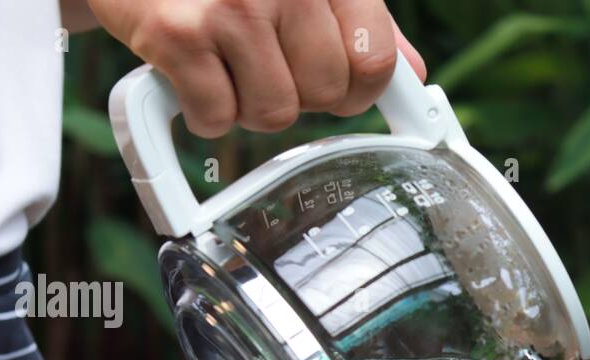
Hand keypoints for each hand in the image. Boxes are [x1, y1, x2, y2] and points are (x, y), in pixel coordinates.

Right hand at [88, 0, 425, 136]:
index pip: (375, 65)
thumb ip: (361, 21)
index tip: (338, 85)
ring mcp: (232, 7)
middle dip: (298, 94)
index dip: (356, 89)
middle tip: (262, 60)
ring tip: (225, 59)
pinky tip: (192, 69)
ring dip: (248, 103)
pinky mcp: (179, 35)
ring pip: (274, 114)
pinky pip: (217, 118)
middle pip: (326, 95)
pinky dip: (202, 110)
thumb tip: (410, 75)